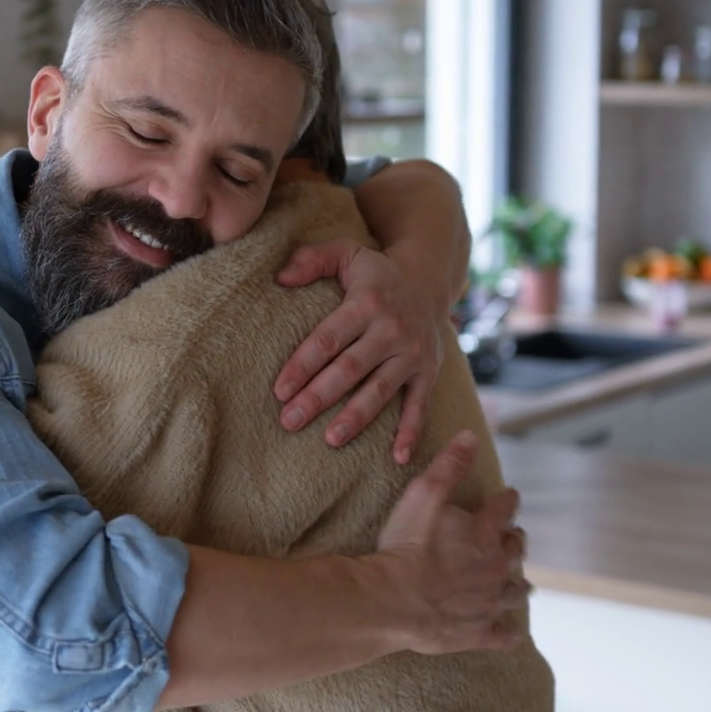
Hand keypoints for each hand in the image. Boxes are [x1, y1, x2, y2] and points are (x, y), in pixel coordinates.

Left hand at [274, 239, 446, 462]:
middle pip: (350, 369)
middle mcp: (392, 330)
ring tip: (331, 439)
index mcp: (367, 303)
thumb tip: (279, 278)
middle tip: (289, 421)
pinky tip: (397, 458)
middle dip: (318, 397)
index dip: (303, 365)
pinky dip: (410, 432)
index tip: (279, 390)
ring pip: (380, 390)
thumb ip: (313, 259)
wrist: (430, 281)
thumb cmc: (377, 274)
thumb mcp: (347, 253)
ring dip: (356, 417)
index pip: (328, 339)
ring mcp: (413, 354)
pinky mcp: (429, 372)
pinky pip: (419, 405)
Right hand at [370, 431, 527, 654]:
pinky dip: (507, 631)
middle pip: (516, 550)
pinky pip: (502, 634)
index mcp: (485, 532)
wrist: (393, 600)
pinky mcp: (478, 632)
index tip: (508, 497)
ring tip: (519, 584)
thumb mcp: (424, 495)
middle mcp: (495, 567)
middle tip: (509, 539)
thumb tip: (470, 436)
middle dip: (514, 542)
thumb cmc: (406, 546)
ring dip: (517, 585)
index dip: (507, 501)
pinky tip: (510, 631)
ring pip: (516, 591)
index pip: (506, 508)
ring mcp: (489, 602)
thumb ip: (449, 465)